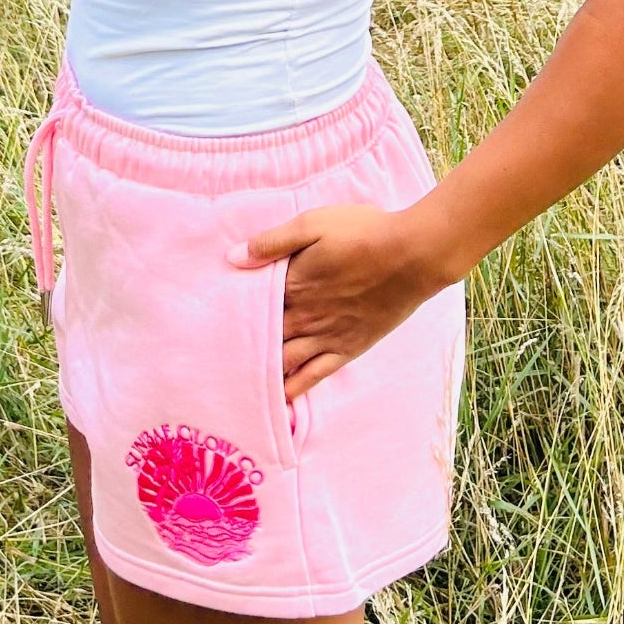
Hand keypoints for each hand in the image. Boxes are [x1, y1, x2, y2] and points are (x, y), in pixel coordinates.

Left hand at [229, 205, 452, 401]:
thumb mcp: (313, 224)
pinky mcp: (347, 349)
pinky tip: (279, 398)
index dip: (232, 313)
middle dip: (240, 347)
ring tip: (237, 382)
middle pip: (263, 338)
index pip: (252, 306)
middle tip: (213, 359)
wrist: (412, 255)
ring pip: (283, 362)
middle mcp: (304, 317)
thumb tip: (233, 258)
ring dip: (260, 372)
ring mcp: (326, 337)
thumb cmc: (363, 233)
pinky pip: (313, 376)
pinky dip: (293, 389)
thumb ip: (272, 243)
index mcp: (292, 285)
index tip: (211, 320)